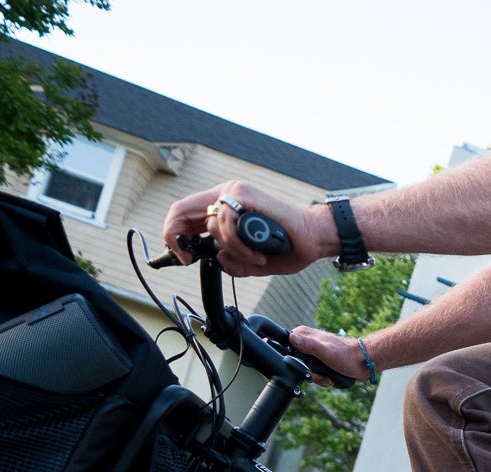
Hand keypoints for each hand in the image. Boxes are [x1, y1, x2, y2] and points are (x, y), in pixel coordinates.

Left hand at [159, 181, 333, 276]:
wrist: (316, 237)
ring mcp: (236, 192)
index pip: (186, 214)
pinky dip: (239, 245)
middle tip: (187, 259)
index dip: (174, 234)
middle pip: (182, 210)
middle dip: (176, 236)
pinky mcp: (246, 195)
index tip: (183, 256)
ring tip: (254, 259)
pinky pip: (227, 223)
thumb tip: (218, 259)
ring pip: (211, 224)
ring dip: (230, 249)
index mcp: (226, 206)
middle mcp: (228, 194)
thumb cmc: (289, 246)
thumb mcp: (252, 261)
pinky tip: (257, 254)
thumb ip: (232, 261)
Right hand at [289, 325, 371, 382]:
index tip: (307, 365)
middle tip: (321, 374)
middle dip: (308, 372)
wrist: (364, 363)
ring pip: (305, 370)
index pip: (286, 345)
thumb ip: (309, 345)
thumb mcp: (326, 351)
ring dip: (317, 377)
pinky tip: (330, 378)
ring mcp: (314, 351)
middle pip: (296, 361)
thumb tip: (291, 338)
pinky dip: (322, 378)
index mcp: (303, 334)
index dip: (293, 359)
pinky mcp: (321, 360)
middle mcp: (307, 341)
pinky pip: (314, 373)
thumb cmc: (348, 356)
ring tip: (328, 377)